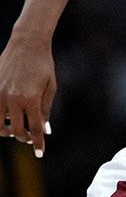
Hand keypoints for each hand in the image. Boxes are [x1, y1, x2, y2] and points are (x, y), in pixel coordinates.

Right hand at [0, 36, 55, 156]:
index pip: (35, 128)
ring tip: (15, 129)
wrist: (26, 44)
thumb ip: (46, 109)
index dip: (38, 142)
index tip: (40, 153)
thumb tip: (44, 129)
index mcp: (31, 99)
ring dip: (7, 130)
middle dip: (23, 138)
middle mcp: (13, 99)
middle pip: (16, 130)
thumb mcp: (50, 87)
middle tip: (29, 139)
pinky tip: (4, 118)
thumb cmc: (43, 65)